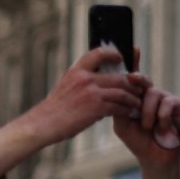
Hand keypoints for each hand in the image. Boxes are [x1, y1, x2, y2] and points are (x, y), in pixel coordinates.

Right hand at [20, 47, 146, 146]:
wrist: (42, 125)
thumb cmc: (53, 110)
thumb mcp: (64, 87)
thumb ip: (80, 80)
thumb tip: (99, 80)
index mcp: (76, 71)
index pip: (99, 53)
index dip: (113, 53)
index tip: (121, 58)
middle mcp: (85, 78)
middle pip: (119, 76)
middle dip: (132, 84)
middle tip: (137, 90)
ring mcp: (91, 92)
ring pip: (122, 92)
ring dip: (132, 99)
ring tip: (135, 103)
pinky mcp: (95, 107)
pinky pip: (117, 106)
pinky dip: (125, 110)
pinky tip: (127, 113)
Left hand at [113, 63, 179, 164]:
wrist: (153, 155)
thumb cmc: (136, 139)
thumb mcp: (121, 123)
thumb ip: (118, 107)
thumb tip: (113, 91)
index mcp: (135, 96)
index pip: (133, 77)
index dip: (134, 61)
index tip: (131, 48)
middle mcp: (149, 93)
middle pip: (142, 80)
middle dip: (137, 79)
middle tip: (131, 76)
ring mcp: (164, 97)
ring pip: (152, 95)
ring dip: (146, 115)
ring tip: (146, 127)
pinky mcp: (177, 104)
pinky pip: (166, 104)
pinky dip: (160, 119)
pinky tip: (160, 128)